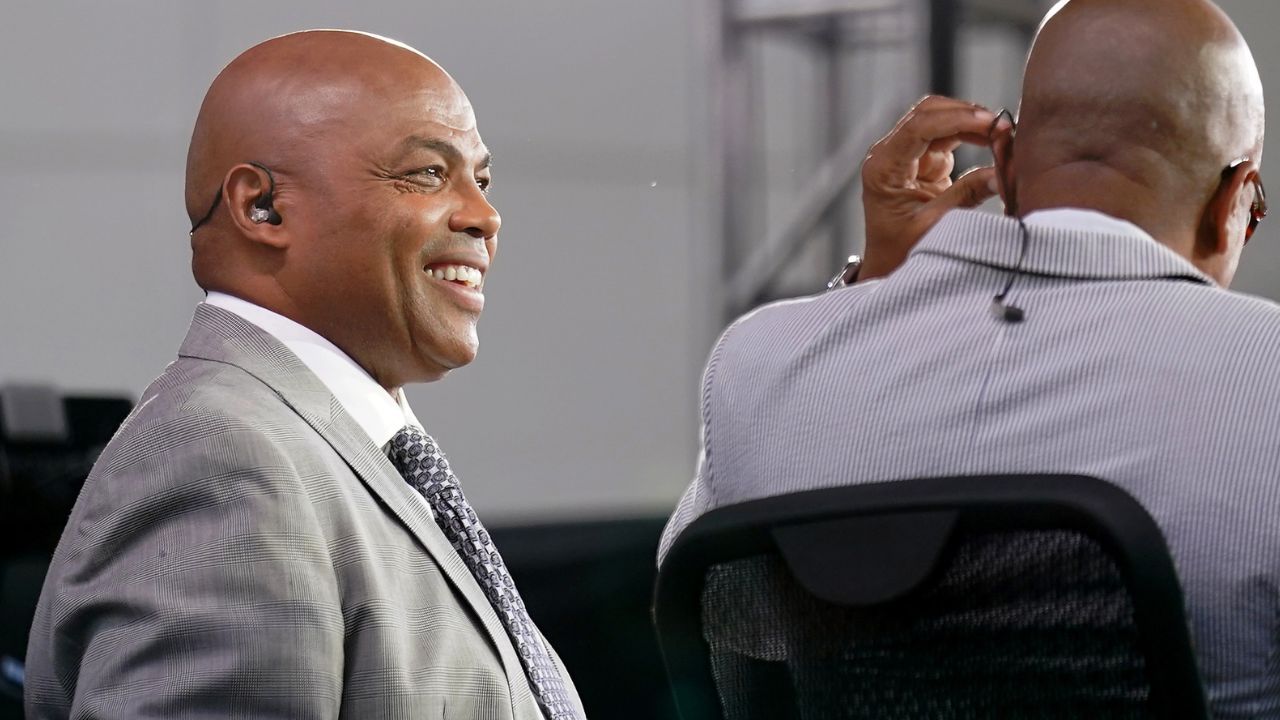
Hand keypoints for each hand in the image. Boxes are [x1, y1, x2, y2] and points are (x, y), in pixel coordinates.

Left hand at [859, 95, 1009, 279]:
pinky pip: (949, 137)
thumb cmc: (900, 253)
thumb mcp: (934, 226)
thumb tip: (1002, 172)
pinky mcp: (922, 161)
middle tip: (1004, 128)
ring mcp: (905, 155)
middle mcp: (889, 155)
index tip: (991, 123)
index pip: (918, 126)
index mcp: (883, 169)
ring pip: (941, 121)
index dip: (957, 119)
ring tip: (1004, 136)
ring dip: (973, 124)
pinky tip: (995, 143)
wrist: (888, 266)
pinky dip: (973, 137)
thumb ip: (966, 195)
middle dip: (967, 115)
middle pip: (928, 114)